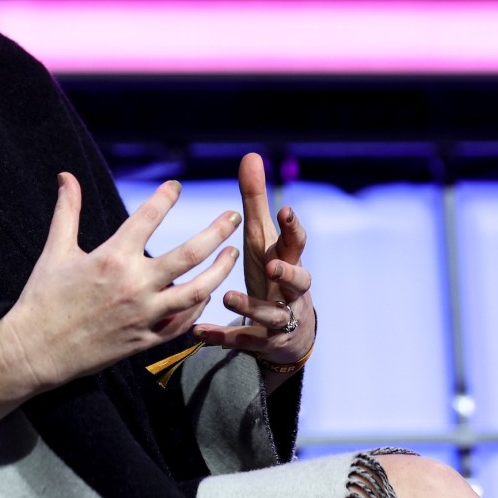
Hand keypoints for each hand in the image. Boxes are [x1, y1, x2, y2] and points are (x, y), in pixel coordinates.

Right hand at [0, 172, 241, 393]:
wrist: (35, 350)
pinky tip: (206, 295)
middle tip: (233, 216)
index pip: (148, 217)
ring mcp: (143, 315)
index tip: (175, 186)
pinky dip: (197, 308)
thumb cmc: (43, 297)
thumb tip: (66, 175)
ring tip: (231, 254)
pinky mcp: (145, 340)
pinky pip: (182, 323)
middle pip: (189, 254)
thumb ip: (68, 210)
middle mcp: (134, 285)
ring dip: (219, 271)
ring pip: (196, 291)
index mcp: (112, 257)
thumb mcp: (56, 249)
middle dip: (216, 232)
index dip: (165, 196)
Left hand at [191, 153, 314, 364]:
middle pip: (298, 281)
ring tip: (227, 296)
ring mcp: (280, 318)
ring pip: (271, 315)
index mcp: (287, 259)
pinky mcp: (263, 341)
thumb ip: (256, 201)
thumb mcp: (264, 238)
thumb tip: (251, 155)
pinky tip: (199, 332)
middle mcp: (290, 290)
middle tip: (272, 267)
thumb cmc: (271, 271)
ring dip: (250, 305)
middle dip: (287, 274)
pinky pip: (244, 340)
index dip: (293, 227)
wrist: (290, 331)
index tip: (285, 211)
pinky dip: (223, 336)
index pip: (296, 242)